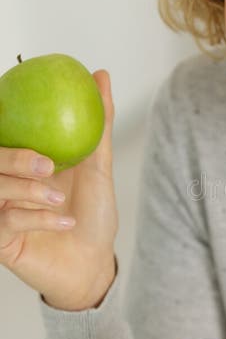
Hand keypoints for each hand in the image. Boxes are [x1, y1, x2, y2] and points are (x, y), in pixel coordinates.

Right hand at [0, 70, 117, 310]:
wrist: (93, 263)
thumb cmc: (93, 215)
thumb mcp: (99, 166)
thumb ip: (98, 123)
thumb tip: (101, 75)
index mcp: (22, 163)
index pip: (2, 136)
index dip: (3, 117)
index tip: (15, 100)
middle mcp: (6, 185)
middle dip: (13, 159)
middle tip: (46, 164)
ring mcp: (0, 212)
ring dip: (30, 192)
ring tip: (59, 196)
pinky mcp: (0, 241)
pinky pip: (7, 221)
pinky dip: (38, 217)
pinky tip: (64, 219)